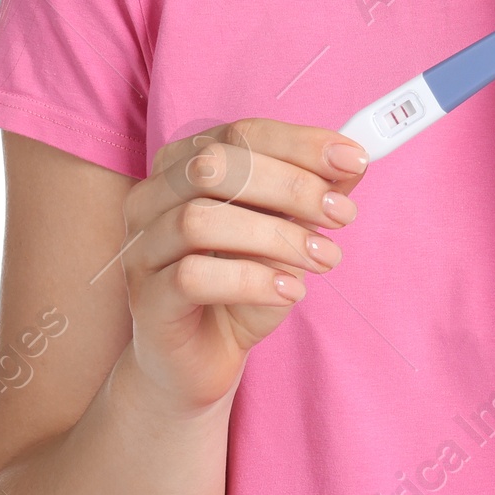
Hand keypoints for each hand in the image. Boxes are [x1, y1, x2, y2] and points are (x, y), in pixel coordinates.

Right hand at [116, 120, 368, 415]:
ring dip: (277, 237)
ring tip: (324, 259)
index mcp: (182, 165)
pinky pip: (191, 277)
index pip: (241, 133)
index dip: (300, 144)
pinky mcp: (145, 299)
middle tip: (341, 216)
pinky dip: (251, 279)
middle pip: (216, 166)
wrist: (199, 361)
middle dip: (290, 185)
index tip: (354, 161)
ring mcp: (141, 248)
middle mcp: (151, 197)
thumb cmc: (240, 287)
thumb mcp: (284, 232)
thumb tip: (352, 162)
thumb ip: (312, 195)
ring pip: (199, 220)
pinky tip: (290, 291)